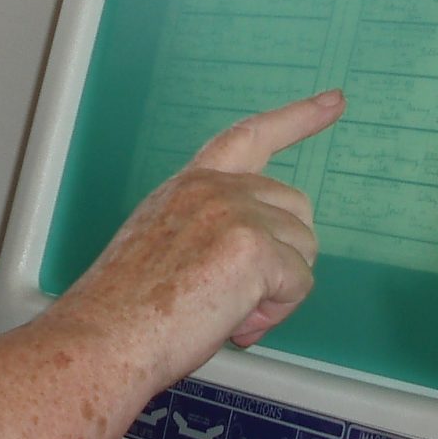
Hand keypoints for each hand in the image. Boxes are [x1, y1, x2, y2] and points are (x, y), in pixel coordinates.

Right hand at [58, 91, 342, 380]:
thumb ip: (215, 236)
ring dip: (278, 290)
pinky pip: (299, 283)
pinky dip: (275, 313)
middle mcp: (213, 189)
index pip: (250, 137)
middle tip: (240, 301)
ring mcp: (235, 212)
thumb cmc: (126, 312)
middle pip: (295, 209)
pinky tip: (236, 324)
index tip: (333, 102)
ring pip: (303, 249)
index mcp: (189, 186)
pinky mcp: (253, 247)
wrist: (104, 336)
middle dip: (285, 257)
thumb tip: (262, 270)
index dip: (298, 118)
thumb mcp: (168, 249)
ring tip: (228, 314)